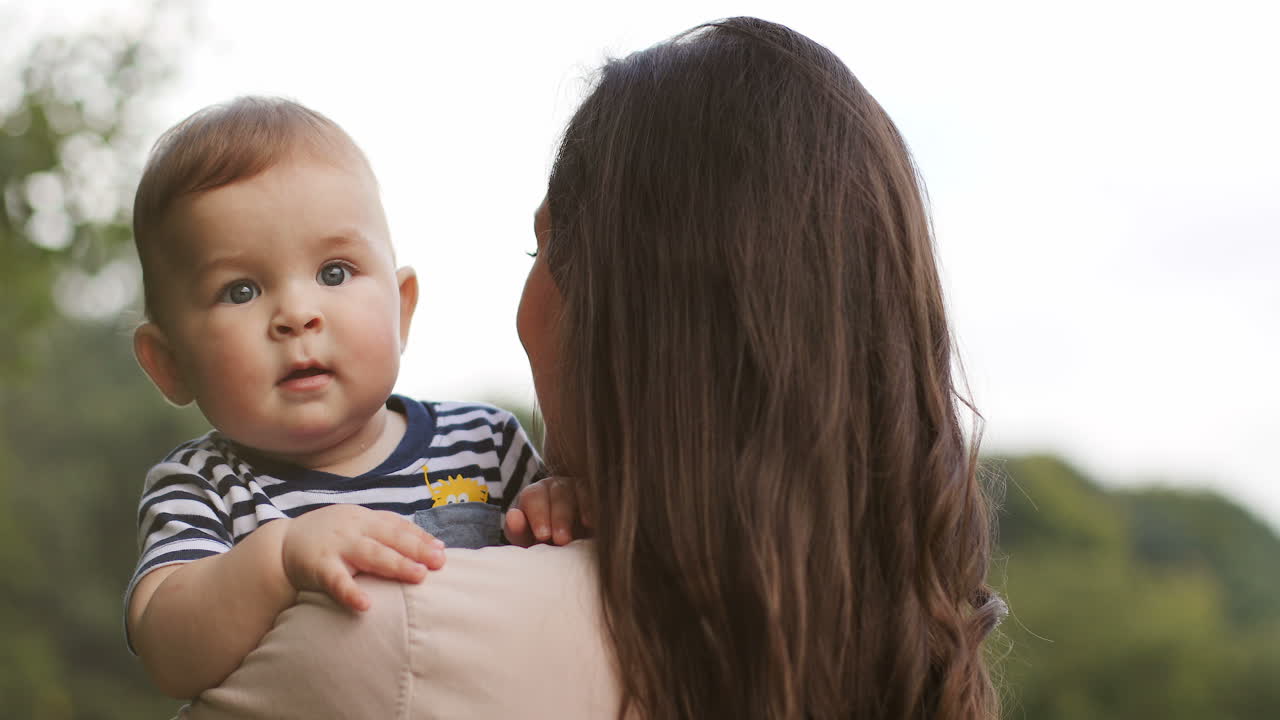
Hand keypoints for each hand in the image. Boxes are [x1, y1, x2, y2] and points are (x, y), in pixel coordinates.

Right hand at [280, 505, 445, 610]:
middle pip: (390, 538)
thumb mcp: (357, 526)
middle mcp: (353, 528)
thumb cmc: (329, 537)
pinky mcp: (318, 567)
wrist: (280, 545)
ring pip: (371, 555)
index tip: (441, 551)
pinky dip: (350, 592)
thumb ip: (389, 532)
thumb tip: (433, 546)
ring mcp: (337, 546)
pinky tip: (365, 605)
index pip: (398, 526)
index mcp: (365, 518)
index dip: (420, 537)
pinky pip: (337, 581)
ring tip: (418, 576)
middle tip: (439, 562)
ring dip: (396, 564)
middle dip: (416, 549)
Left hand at [504, 476, 592, 546]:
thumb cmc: (546, 546)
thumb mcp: (530, 541)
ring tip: (580, 532)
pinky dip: (593, 507)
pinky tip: (592, 523)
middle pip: (558, 493)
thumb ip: (519, 531)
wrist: (571, 554)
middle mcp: (557, 486)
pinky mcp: (597, 493)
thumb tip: (513, 515)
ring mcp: (579, 487)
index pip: (534, 496)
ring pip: (578, 491)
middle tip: (561, 540)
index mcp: (536, 494)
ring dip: (580, 510)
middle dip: (559, 517)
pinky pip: (596, 494)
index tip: (542, 535)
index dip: (538, 515)